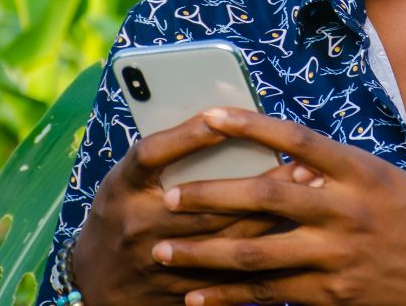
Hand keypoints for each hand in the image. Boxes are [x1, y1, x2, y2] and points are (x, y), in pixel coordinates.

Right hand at [73, 111, 322, 305]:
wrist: (96, 283)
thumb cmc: (120, 214)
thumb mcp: (125, 181)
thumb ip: (163, 157)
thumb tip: (218, 121)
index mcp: (123, 189)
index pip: (152, 155)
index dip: (186, 136)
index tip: (222, 116)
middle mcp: (139, 224)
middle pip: (205, 200)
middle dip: (259, 182)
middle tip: (303, 162)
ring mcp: (160, 260)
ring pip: (224, 237)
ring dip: (271, 215)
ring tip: (309, 193)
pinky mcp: (178, 289)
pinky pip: (226, 274)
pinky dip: (262, 253)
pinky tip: (294, 237)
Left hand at [150, 107, 405, 305]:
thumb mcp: (392, 185)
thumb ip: (339, 177)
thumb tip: (283, 168)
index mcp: (363, 172)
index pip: (296, 140)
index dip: (249, 125)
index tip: (208, 115)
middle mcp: (348, 212)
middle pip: (263, 199)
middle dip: (208, 197)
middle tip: (167, 196)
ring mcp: (339, 258)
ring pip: (255, 254)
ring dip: (202, 253)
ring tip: (163, 250)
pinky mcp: (335, 298)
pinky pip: (270, 296)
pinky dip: (229, 296)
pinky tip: (198, 295)